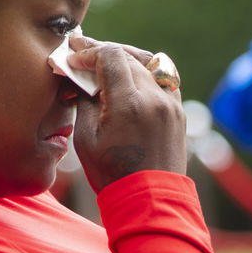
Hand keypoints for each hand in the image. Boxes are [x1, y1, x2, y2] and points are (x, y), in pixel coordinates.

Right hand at [66, 36, 185, 189]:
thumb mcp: (86, 138)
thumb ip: (84, 101)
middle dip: (104, 52)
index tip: (73, 58)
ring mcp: (171, 104)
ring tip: (106, 61)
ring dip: (127, 58)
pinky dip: (146, 72)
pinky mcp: (178, 112)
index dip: (89, 52)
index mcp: (128, 103)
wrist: (149, 201)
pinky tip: (130, 78)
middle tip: (83, 53)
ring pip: (149, 63)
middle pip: (129, 57)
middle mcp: (154, 98)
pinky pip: (164, 79)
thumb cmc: (112, 173)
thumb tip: (82, 79)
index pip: (110, 56)